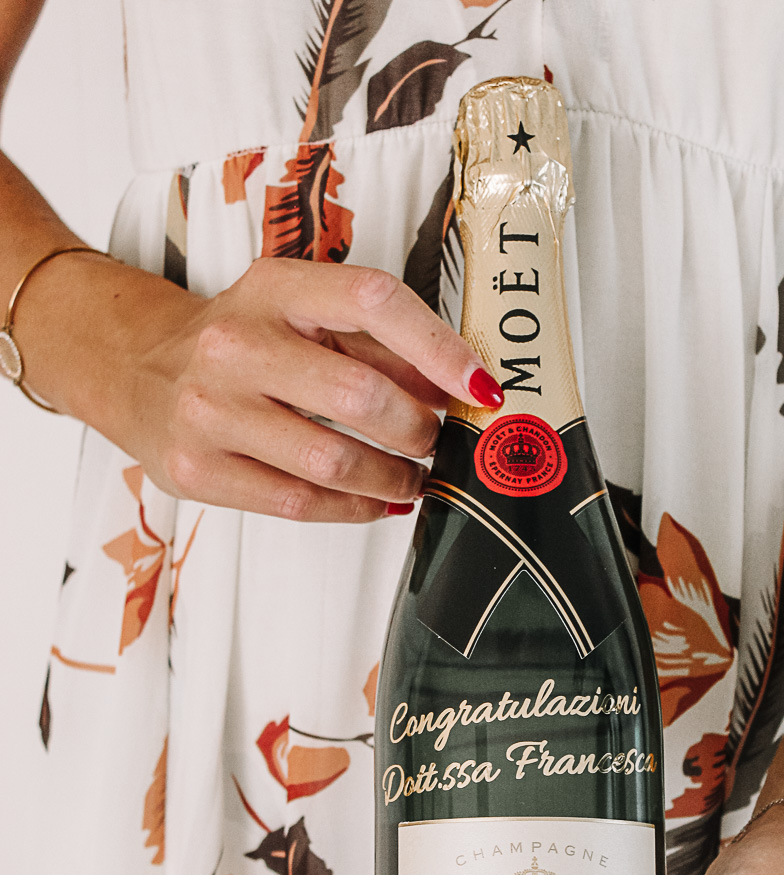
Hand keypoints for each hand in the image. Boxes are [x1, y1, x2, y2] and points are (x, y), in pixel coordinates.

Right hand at [113, 257, 502, 521]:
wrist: (136, 368)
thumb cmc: (240, 341)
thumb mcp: (302, 316)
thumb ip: (379, 345)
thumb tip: (460, 387)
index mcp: (274, 289)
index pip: (375, 303)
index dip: (440, 349)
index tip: (481, 387)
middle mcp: (236, 345)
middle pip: (361, 396)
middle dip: (419, 430)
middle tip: (437, 442)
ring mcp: (210, 411)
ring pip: (333, 461)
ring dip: (394, 478)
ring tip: (415, 477)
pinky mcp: (197, 470)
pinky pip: (299, 502)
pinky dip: (355, 509)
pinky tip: (377, 502)